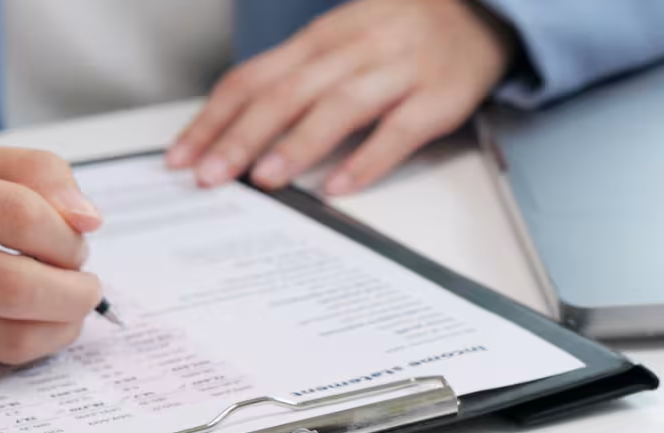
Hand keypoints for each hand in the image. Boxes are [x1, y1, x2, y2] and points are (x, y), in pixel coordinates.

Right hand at [0, 140, 102, 364]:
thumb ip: (31, 173)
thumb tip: (88, 220)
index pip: (16, 216)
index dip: (66, 236)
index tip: (77, 239)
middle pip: (12, 288)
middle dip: (74, 292)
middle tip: (85, 283)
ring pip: (4, 338)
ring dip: (60, 327)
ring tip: (66, 304)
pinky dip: (23, 343)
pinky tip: (28, 320)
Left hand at [168, 0, 518, 194]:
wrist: (481, 10)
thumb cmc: (401, 32)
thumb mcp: (340, 39)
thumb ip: (296, 75)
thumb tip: (237, 124)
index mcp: (322, 38)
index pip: (254, 77)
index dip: (215, 117)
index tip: (182, 155)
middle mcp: (354, 51)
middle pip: (287, 93)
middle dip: (242, 135)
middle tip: (209, 175)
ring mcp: (398, 72)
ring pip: (339, 107)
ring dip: (298, 144)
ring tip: (264, 179)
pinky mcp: (438, 99)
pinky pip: (399, 131)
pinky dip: (367, 159)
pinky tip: (339, 185)